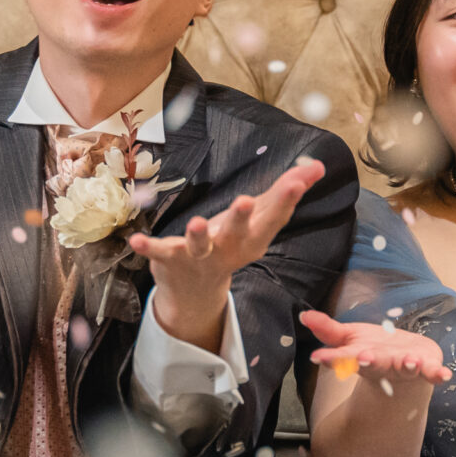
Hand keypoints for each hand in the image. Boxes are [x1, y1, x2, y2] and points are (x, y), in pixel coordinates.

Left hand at [129, 156, 328, 349]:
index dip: (286, 198)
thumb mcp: (259, 220)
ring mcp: (199, 256)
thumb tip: (319, 166)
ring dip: (197, 235)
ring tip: (195, 223)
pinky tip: (135, 240)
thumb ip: (286, 192)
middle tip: (244, 201)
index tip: (298, 180)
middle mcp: (229, 249)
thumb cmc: (231, 243)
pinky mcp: (171, 259)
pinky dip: (148, 248)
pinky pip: (159, 253)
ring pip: (199, 245)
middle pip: (237, 233)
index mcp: (253, 238)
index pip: (273, 217)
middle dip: (240, 218)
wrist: (195, 290)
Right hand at [300, 309, 451, 383]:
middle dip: (370, 361)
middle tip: (363, 359)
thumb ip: (328, 330)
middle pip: (375, 364)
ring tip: (409, 362)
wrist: (404, 367)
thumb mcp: (349, 338)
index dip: (331, 358)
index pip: (342, 358)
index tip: (319, 357)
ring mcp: (404, 367)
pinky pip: (432, 372)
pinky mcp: (426, 366)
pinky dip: (437, 374)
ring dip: (407, 365)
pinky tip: (444, 375)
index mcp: (360, 357)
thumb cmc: (374, 350)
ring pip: (405, 367)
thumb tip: (304, 314)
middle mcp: (382, 364)